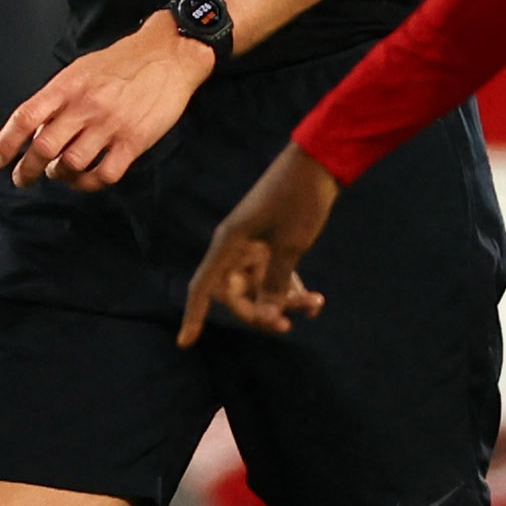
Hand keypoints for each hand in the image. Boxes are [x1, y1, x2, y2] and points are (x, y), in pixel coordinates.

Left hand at [0, 13, 209, 190]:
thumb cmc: (122, 62)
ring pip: (71, 164)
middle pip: (44, 148)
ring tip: (60, 173)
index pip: (26, 117)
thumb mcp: (81, 69)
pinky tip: (86, 179)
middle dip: (27, 169)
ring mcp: (110, 125)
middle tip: (23, 178)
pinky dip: (88, 183)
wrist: (169, 54)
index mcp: (67, 85)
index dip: (6, 142)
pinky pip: (104, 174)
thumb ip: (59, 98)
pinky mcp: (134, 141)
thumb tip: (37, 131)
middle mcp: (85, 106)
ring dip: (60, 175)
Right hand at [178, 145, 342, 344]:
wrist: (321, 163)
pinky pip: (277, 276)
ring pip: (261, 287)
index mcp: (229, 244)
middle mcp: (236, 247)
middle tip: (287, 325)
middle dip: (260, 313)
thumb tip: (264, 318)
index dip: (193, 315)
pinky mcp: (275, 244)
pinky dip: (292, 289)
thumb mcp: (290, 247)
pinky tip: (315, 301)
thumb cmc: (299, 200)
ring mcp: (256, 246)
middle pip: (237, 295)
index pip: (204, 287)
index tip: (185, 343)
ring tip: (315, 305)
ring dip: (284, 301)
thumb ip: (274, 285)